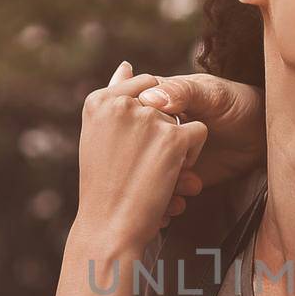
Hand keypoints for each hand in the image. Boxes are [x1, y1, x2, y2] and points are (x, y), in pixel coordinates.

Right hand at [76, 62, 206, 251]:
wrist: (109, 230)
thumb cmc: (102, 187)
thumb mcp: (105, 138)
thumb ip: (119, 98)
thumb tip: (126, 65)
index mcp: (97, 103)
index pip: (139, 87)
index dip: (146, 118)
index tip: (137, 149)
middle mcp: (119, 104)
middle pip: (162, 107)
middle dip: (162, 137)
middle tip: (145, 171)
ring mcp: (146, 118)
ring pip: (179, 121)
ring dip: (176, 152)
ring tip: (154, 179)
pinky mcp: (171, 137)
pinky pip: (197, 134)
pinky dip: (192, 158)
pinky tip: (171, 180)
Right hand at [135, 73, 264, 190]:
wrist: (258, 134)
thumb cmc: (235, 102)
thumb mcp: (209, 94)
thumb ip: (182, 93)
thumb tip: (151, 98)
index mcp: (150, 99)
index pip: (124, 113)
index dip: (125, 131)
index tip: (140, 147)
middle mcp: (149, 127)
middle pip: (129, 150)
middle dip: (141, 169)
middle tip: (160, 177)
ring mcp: (159, 153)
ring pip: (144, 175)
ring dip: (157, 191)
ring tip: (178, 196)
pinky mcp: (173, 174)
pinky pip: (159, 191)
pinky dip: (165, 202)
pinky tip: (176, 207)